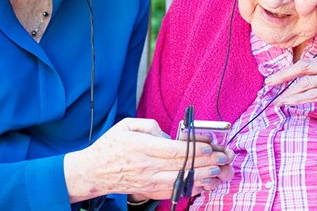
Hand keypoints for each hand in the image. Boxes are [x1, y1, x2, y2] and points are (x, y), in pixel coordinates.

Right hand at [64, 118, 233, 202]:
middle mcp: (147, 166)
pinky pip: (174, 190)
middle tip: (222, 157)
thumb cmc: (110, 146)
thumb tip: (169, 134)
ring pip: (181, 181)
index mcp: (143, 147)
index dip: (195, 148)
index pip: (175, 150)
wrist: (93, 171)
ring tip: (218, 171)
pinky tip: (204, 183)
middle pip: (183, 166)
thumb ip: (150, 125)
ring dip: (203, 177)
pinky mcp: (149, 190)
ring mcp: (149, 181)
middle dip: (206, 162)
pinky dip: (191, 188)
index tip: (210, 145)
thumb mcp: (127, 125)